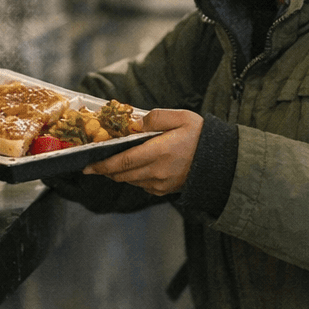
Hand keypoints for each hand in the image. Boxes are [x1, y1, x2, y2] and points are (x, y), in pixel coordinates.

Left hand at [83, 108, 202, 195]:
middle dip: (105, 169)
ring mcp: (160, 184)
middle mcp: (157, 172)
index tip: (87, 165)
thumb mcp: (180, 117)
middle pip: (121, 174)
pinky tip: (135, 165)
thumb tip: (133, 123)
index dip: (102, 164)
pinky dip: (133, 176)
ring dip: (119, 172)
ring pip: (130, 180)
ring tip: (113, 161)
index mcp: (159, 152)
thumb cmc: (201, 135)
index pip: (122, 161)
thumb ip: (154, 118)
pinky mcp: (164, 191)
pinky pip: (141, 185)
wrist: (221, 160)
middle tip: (93, 163)